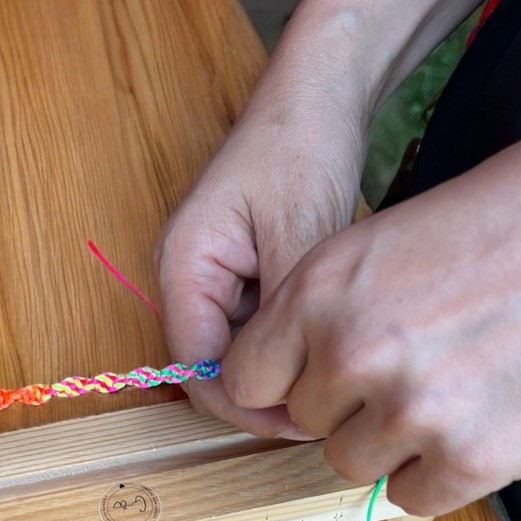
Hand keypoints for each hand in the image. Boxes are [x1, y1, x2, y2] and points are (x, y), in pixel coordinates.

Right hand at [155, 32, 369, 436]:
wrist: (318, 96)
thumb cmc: (300, 146)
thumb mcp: (300, 232)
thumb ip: (286, 312)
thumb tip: (292, 384)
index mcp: (183, 267)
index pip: (196, 368)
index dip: (245, 405)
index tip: (302, 423)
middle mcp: (189, 280)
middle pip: (213, 369)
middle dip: (265, 396)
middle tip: (330, 413)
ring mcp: (215, 281)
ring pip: (239, 356)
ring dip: (281, 374)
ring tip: (337, 384)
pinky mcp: (243, 279)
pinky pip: (260, 333)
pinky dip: (292, 349)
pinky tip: (331, 351)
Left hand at [220, 116, 520, 514]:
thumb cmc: (501, 227)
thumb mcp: (378, 244)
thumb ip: (320, 314)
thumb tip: (289, 380)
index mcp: (317, 293)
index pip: (246, 378)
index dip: (282, 384)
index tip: (313, 383)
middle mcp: (352, 352)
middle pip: (305, 425)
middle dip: (346, 406)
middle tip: (409, 370)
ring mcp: (411, 409)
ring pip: (352, 465)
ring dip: (390, 442)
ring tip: (448, 391)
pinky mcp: (471, 458)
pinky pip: (411, 498)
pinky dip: (436, 473)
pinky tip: (472, 424)